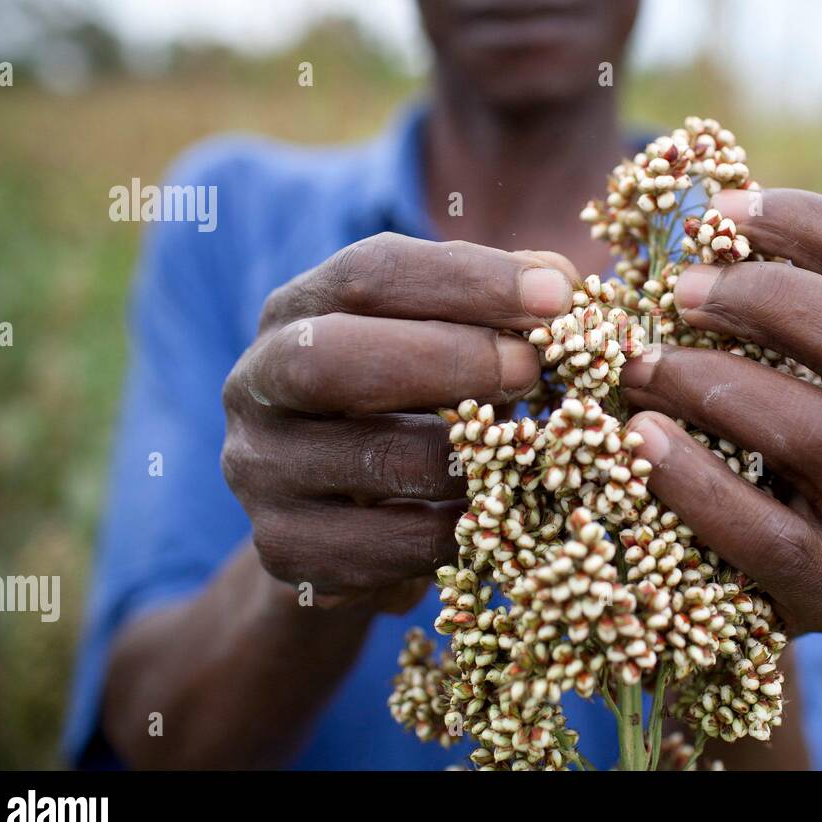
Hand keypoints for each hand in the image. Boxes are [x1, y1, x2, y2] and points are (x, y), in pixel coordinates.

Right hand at [221, 233, 575, 612]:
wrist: (346, 523)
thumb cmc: (413, 407)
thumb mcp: (446, 342)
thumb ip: (498, 309)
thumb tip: (563, 288)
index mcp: (300, 309)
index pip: (370, 274)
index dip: (467, 281)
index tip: (555, 298)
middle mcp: (258, 381)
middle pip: (331, 357)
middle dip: (448, 359)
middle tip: (531, 372)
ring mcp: (260, 469)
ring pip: (368, 460)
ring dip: (467, 458)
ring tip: (530, 455)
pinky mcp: (283, 547)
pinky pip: (378, 546)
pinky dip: (450, 536)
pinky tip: (497, 522)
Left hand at [620, 188, 821, 633]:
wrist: (716, 588)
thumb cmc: (718, 449)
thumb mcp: (738, 369)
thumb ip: (730, 306)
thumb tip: (682, 203)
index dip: (812, 225)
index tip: (720, 210)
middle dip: (774, 302)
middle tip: (678, 293)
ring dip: (718, 386)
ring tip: (637, 369)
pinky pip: (774, 536)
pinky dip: (700, 484)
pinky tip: (641, 445)